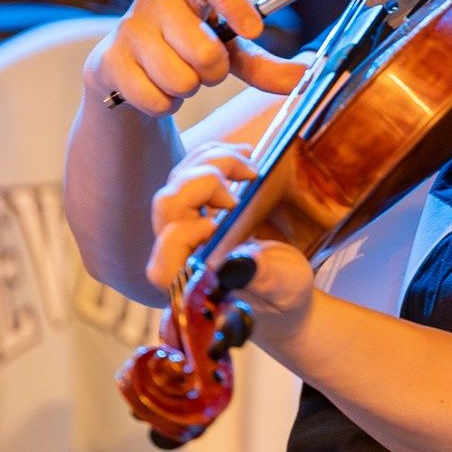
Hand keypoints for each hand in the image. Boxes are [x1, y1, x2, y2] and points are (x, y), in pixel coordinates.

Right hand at [88, 0, 307, 115]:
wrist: (130, 73)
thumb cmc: (188, 51)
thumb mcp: (230, 54)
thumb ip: (265, 65)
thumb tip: (304, 76)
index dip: (233, 1)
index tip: (254, 30)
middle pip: (204, 50)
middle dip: (214, 73)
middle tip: (207, 70)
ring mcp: (127, 27)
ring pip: (180, 79)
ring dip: (188, 90)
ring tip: (179, 78)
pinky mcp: (107, 60)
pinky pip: (154, 98)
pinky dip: (163, 105)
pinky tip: (156, 90)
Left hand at [145, 140, 315, 331]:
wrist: (282, 291)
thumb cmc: (281, 295)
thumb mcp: (281, 287)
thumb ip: (260, 277)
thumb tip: (241, 264)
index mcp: (189, 279)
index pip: (170, 243)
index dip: (193, 226)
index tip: (232, 218)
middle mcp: (177, 252)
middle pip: (170, 203)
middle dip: (207, 180)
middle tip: (249, 178)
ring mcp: (184, 226)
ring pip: (178, 180)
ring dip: (214, 161)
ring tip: (250, 164)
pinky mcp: (195, 209)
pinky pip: (190, 172)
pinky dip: (214, 156)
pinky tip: (242, 157)